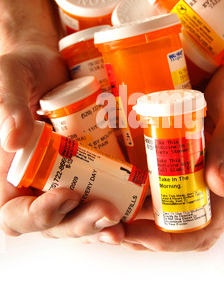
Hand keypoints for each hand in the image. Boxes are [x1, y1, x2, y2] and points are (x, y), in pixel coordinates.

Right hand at [0, 45, 123, 242]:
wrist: (55, 66)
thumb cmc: (25, 71)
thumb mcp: (9, 79)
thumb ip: (8, 106)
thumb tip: (12, 140)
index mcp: (9, 177)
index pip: (17, 214)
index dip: (40, 216)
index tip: (67, 195)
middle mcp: (36, 187)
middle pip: (56, 224)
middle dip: (82, 224)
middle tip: (109, 213)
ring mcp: (65, 184)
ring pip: (81, 220)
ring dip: (104, 227)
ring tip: (125, 223)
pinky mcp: (90, 176)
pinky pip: (102, 199)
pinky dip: (121, 210)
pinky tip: (140, 210)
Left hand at [121, 49, 223, 251]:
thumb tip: (219, 188)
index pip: (201, 231)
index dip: (169, 241)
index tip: (135, 235)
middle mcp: (210, 184)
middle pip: (175, 225)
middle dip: (139, 232)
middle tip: (105, 225)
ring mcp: (193, 169)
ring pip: (161, 204)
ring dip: (132, 212)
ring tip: (100, 208)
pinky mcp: (181, 152)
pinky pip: (157, 176)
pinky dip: (134, 184)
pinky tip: (111, 179)